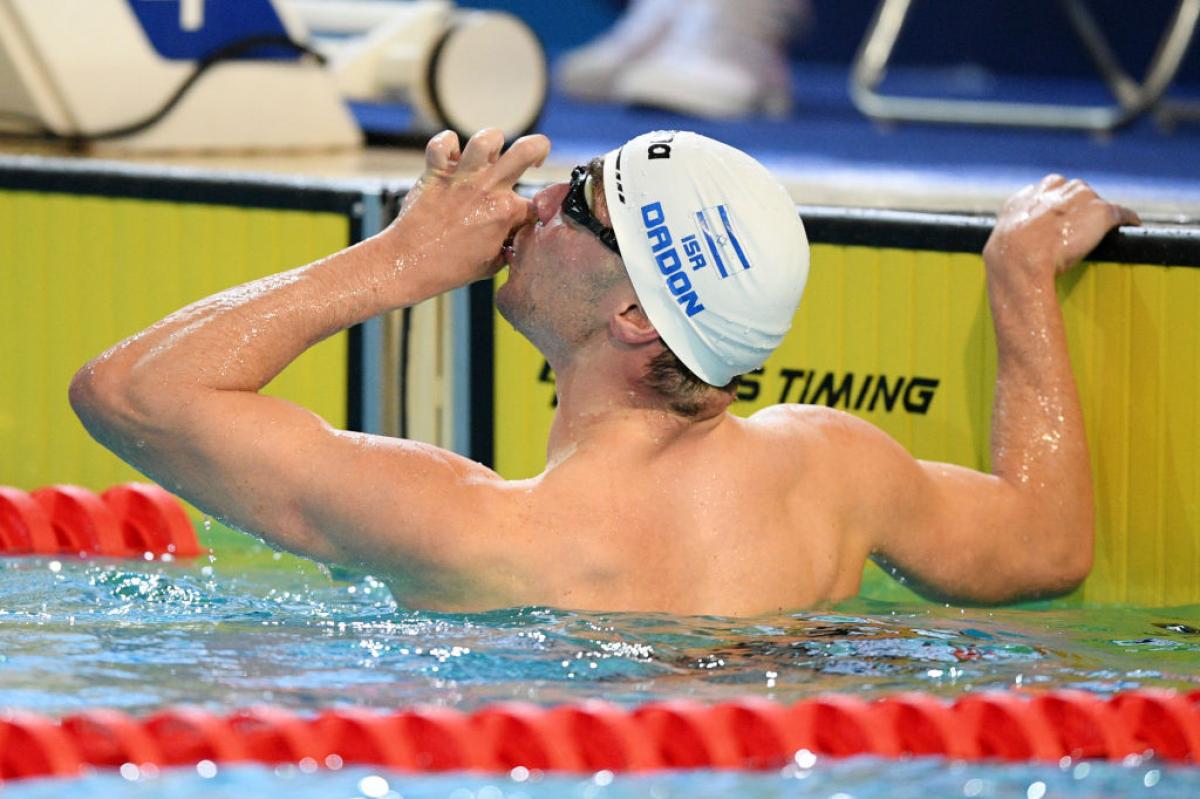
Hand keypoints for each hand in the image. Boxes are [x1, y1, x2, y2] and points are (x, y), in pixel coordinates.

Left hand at [391, 128, 549, 291]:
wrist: (409, 264)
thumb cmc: (449, 269)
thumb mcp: (492, 264)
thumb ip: (510, 245)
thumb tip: (518, 237)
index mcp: (505, 213)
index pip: (536, 202)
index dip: (537, 208)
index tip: (525, 217)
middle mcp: (487, 189)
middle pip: (527, 150)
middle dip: (539, 148)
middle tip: (533, 158)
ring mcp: (461, 178)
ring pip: (487, 138)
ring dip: (492, 142)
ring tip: (489, 155)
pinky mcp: (435, 172)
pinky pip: (442, 142)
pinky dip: (447, 144)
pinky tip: (451, 157)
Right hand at [983, 175, 1139, 286]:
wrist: (1019, 259)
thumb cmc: (1008, 260)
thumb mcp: (1002, 242)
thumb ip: (1013, 236)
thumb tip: (1013, 252)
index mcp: (1026, 197)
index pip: (1049, 188)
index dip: (1056, 202)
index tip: (1060, 215)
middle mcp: (1053, 191)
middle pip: (1075, 189)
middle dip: (1080, 204)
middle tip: (1081, 225)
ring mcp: (1078, 199)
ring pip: (1096, 201)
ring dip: (1099, 213)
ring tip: (1103, 228)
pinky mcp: (1100, 212)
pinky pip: (1121, 213)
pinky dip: (1128, 219)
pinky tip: (1132, 225)